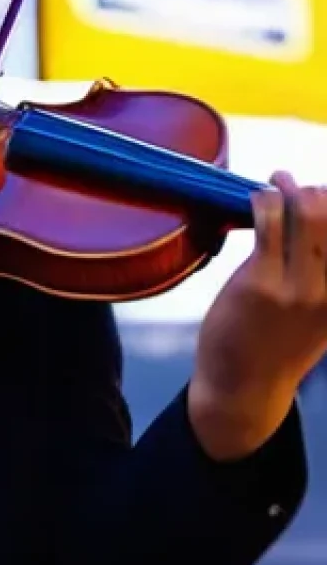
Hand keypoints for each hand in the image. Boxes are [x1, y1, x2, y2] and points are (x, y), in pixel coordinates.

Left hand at [189, 171, 326, 459]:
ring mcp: (299, 286)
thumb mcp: (319, 316)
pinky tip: (259, 197)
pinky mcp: (261, 283)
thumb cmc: (278, 346)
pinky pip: (268, 226)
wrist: (245, 386)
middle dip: (321, 192)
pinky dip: (265, 202)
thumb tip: (316, 226)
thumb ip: (324, 277)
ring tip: (280, 179)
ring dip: (292, 188)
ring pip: (307, 216)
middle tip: (301, 184)